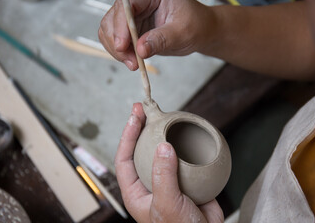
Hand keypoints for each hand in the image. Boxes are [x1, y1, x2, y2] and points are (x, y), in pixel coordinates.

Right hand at [99, 0, 214, 69]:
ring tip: (134, 64)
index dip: (120, 25)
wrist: (200, 31)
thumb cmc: (196, 25)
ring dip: (117, 50)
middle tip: (131, 61)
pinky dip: (121, 54)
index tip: (123, 46)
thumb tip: (141, 49)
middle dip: (117, 41)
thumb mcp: (182, 32)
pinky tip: (133, 62)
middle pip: (112, 18)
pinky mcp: (132, 31)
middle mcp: (138, 2)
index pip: (126, 4)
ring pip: (110, 31)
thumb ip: (161, 39)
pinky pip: (116, 41)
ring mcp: (133, 16)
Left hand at [115, 103, 223, 222]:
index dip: (127, 136)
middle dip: (142, 128)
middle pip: (142, 150)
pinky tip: (189, 133)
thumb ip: (163, 176)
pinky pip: (185, 157)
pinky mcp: (188, 178)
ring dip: (165, 133)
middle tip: (146, 109)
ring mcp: (169, 179)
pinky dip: (187, 144)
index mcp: (137, 191)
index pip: (124, 159)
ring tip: (166, 115)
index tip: (135, 117)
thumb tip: (163, 147)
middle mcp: (151, 182)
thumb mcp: (167, 204)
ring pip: (164, 152)